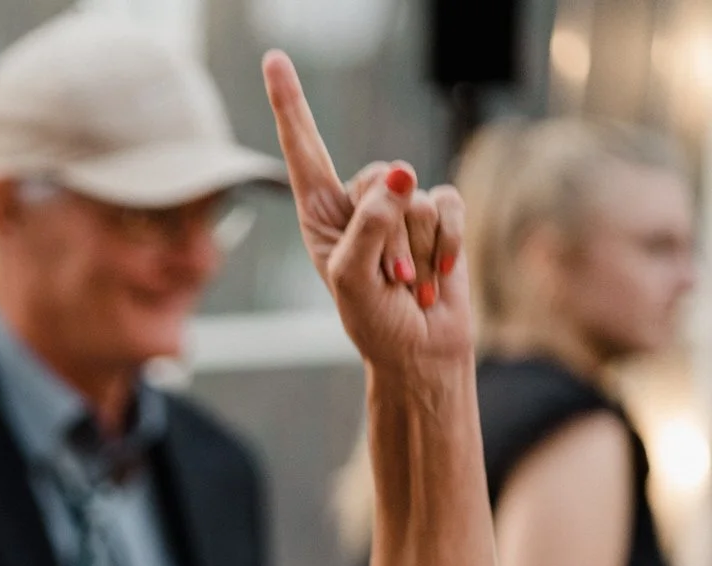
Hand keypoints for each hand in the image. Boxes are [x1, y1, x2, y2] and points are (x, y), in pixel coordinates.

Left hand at [262, 50, 471, 376]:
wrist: (418, 350)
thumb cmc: (373, 320)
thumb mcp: (354, 278)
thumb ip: (371, 225)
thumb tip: (402, 174)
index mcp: (320, 214)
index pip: (304, 149)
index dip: (290, 103)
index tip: (273, 59)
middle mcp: (359, 203)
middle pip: (378, 179)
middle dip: (389, 236)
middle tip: (387, 283)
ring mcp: (401, 208)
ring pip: (416, 197)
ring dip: (417, 251)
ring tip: (408, 284)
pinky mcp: (441, 216)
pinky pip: (449, 205)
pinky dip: (448, 245)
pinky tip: (440, 276)